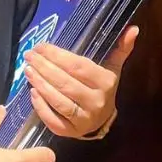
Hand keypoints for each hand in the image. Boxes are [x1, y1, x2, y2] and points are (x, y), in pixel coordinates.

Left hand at [23, 26, 138, 137]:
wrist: (103, 120)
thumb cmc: (103, 88)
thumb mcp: (112, 67)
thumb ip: (120, 48)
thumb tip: (133, 28)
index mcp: (105, 83)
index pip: (78, 67)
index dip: (58, 56)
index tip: (41, 46)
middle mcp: (96, 102)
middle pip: (65, 83)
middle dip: (44, 67)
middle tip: (29, 55)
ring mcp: (83, 119)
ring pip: (58, 101)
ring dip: (40, 84)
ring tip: (27, 70)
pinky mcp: (69, 132)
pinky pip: (53, 120)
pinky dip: (41, 106)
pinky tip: (32, 92)